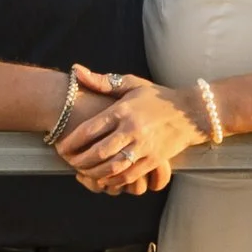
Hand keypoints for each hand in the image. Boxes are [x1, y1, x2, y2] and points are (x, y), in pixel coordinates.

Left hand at [60, 70, 203, 196]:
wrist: (190, 112)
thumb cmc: (157, 97)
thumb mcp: (130, 84)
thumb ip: (102, 81)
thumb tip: (76, 71)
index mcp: (123, 110)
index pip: (90, 129)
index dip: (71, 141)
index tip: (60, 147)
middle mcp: (132, 129)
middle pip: (98, 152)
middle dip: (79, 160)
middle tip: (68, 162)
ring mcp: (144, 147)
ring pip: (112, 167)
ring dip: (94, 173)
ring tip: (83, 172)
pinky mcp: (153, 160)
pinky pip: (129, 175)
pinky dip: (113, 180)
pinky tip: (104, 179)